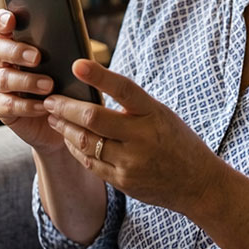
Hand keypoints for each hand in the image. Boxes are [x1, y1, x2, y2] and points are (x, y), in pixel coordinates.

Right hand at [0, 8, 65, 155]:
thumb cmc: (66, 85)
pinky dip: (28, 105)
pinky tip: (44, 105)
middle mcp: (5, 62)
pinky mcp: (2, 108)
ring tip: (49, 85)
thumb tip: (74, 37)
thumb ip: (64, 50)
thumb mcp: (68, 65)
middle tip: (37, 57)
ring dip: (28, 81)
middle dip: (16, 51)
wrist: (64, 120)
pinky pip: (9, 105)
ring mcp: (1, 85)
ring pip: (5, 78)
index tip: (11, 20)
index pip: (1, 26)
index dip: (1, 20)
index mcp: (18, 44)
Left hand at [45, 59, 222, 215]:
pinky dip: (76, 148)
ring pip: (86, 142)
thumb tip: (92, 90)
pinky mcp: (123, 181)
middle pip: (93, 119)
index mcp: (154, 114)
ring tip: (53, 117)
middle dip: (65, 108)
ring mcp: (131, 162)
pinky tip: (69, 138)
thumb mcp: (161, 115)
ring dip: (65, 128)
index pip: (124, 89)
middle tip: (50, 99)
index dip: (99, 76)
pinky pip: (90, 163)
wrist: (198, 184)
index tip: (77, 64)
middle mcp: (142, 137)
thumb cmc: (177, 141)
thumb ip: (132, 106)